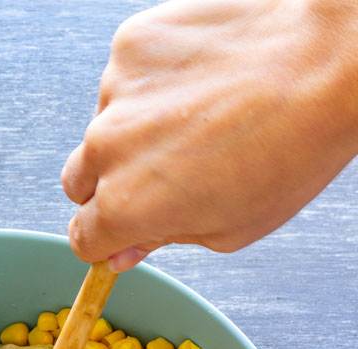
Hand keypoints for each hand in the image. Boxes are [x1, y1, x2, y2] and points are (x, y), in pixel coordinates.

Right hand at [62, 0, 357, 269]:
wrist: (323, 63)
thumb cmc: (289, 153)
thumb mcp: (228, 229)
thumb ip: (163, 240)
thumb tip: (125, 250)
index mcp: (125, 207)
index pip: (82, 239)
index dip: (105, 240)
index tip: (124, 233)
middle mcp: (107, 149)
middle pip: (79, 183)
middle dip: (110, 187)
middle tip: (164, 176)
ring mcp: (116, 91)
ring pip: (105, 126)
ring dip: (134, 130)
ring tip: (197, 120)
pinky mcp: (132, 43)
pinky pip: (126, 78)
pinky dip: (152, 85)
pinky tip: (199, 83)